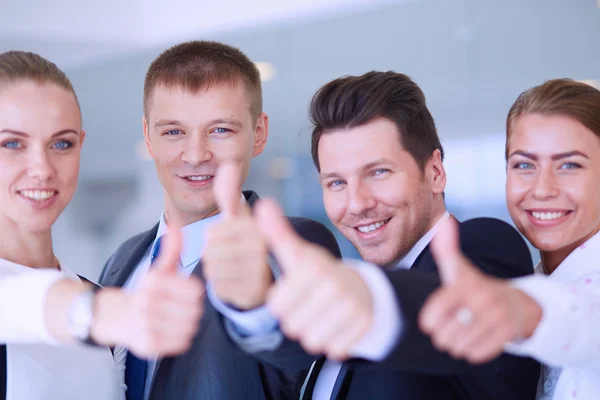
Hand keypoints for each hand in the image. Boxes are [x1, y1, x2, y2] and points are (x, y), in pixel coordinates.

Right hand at [92, 228, 203, 357]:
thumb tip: (176, 225)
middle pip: (195, 310)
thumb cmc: (146, 292)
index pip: (196, 291)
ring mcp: (146, 325)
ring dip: (188, 324)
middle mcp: (148, 302)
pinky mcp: (148, 345)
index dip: (195, 292)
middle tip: (182, 308)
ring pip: (190, 327)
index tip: (187, 293)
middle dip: (193, 309)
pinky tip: (171, 331)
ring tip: (177, 319)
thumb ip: (172, 249)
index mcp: (154, 281)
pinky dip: (181, 338)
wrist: (116, 317)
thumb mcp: (159, 269)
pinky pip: (182, 343)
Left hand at [203, 162, 271, 309]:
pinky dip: (221, 284)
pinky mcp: (252, 292)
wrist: (262, 278)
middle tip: (228, 254)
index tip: (228, 239)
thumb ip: (229, 193)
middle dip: (213, 254)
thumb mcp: (238, 217)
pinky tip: (233, 280)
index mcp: (257, 226)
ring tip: (230, 266)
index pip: (213, 233)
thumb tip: (228, 164)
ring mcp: (258, 271)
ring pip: (213, 269)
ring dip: (215, 269)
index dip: (214, 238)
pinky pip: (219, 287)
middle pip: (211, 251)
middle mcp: (262, 248)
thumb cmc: (245, 242)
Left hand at [256, 198, 372, 360]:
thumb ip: (278, 233)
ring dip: (314, 333)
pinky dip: (333, 342)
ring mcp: (351, 305)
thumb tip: (262, 203)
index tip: (297, 291)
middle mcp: (333, 284)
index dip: (283, 304)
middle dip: (298, 320)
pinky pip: (332, 349)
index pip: (276, 306)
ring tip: (324, 315)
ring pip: (311, 340)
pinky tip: (339, 326)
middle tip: (312, 306)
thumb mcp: (299, 255)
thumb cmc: (320, 275)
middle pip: (292, 326)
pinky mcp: (363, 326)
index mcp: (312, 267)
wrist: (362, 291)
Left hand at [418, 218, 541, 363]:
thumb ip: (446, 249)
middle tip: (455, 325)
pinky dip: (473, 352)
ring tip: (466, 331)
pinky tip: (479, 339)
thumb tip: (443, 221)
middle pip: (443, 336)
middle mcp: (481, 298)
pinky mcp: (508, 333)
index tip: (435, 319)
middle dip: (445, 336)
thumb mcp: (459, 269)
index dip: (430, 323)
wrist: (517, 303)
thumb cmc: (477, 287)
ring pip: (458, 348)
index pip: (432, 318)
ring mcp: (497, 315)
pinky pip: (476, 355)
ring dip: (458, 345)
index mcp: (463, 284)